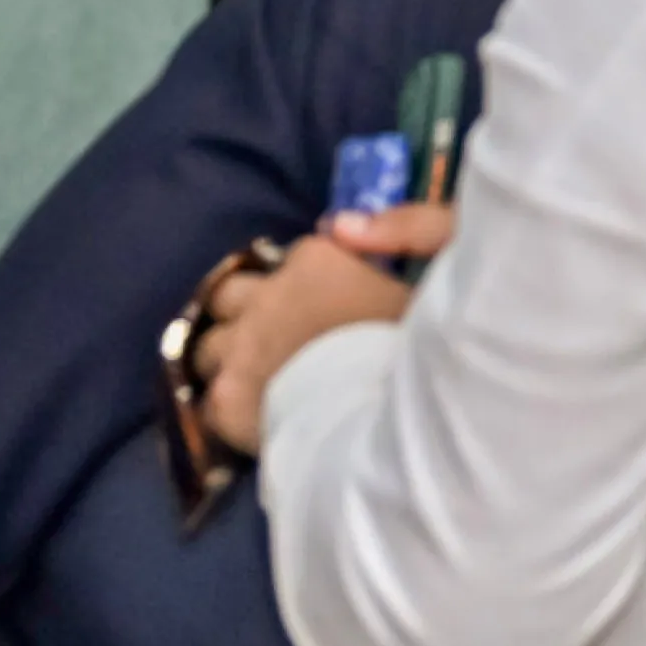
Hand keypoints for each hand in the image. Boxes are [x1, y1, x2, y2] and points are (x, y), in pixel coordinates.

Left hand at [195, 202, 443, 451]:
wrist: (395, 417)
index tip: (318, 308)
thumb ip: (400, 230)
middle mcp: (267, 296)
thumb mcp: (440, 260)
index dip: (301, 286)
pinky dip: (225, 408)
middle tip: (271, 343)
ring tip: (254, 385)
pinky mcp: (226, 399)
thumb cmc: (421, 341)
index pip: (289, 260)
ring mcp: (240, 349)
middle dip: (243, 314)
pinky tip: (248, 422)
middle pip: (228, 295)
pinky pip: (205, 400)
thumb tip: (336, 224)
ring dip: (228, 360)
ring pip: (207, 346)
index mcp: (315, 259)